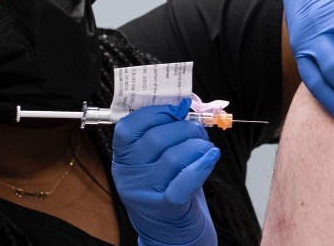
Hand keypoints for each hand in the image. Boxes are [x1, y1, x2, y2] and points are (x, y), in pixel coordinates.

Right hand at [112, 99, 218, 245]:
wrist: (170, 235)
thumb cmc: (166, 188)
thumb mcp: (155, 161)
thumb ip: (163, 132)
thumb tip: (185, 102)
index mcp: (122, 159)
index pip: (129, 126)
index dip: (156, 111)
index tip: (177, 107)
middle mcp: (129, 176)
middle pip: (156, 138)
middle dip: (184, 127)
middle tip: (197, 129)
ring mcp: (146, 193)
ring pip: (174, 156)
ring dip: (197, 144)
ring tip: (205, 146)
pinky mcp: (167, 208)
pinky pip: (185, 180)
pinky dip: (202, 164)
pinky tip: (211, 157)